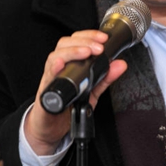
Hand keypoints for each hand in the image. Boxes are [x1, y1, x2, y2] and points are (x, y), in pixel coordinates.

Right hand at [24, 30, 127, 155]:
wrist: (50, 129)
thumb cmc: (68, 107)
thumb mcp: (92, 91)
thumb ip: (105, 77)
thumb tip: (121, 64)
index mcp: (69, 66)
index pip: (76, 41)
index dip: (89, 36)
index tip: (103, 38)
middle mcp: (57, 70)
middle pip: (64, 45)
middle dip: (83, 42)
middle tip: (98, 47)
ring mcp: (50, 81)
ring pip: (54, 58)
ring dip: (71, 52)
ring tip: (86, 52)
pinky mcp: (44, 96)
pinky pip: (46, 80)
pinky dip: (53, 70)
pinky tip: (60, 65)